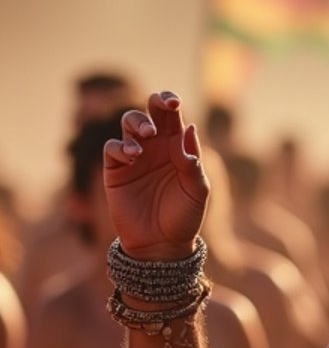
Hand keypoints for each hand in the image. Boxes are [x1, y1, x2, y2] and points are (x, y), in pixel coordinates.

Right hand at [103, 91, 208, 257]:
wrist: (161, 245)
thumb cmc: (184, 217)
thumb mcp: (196, 191)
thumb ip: (193, 162)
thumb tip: (189, 128)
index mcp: (177, 146)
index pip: (173, 115)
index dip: (170, 102)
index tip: (173, 102)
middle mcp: (155, 147)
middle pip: (150, 112)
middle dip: (154, 102)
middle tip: (162, 106)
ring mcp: (134, 157)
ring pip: (128, 123)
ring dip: (137, 122)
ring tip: (147, 135)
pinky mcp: (116, 171)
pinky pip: (112, 148)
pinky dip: (121, 146)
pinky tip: (133, 156)